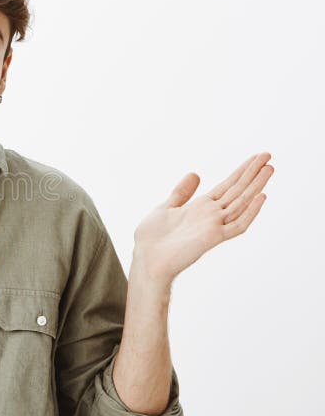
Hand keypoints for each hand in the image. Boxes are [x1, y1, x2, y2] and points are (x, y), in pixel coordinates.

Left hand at [132, 152, 273, 284]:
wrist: (146, 259)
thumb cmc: (152, 238)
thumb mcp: (166, 207)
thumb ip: (181, 193)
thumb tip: (195, 174)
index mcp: (200, 207)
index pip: (226, 186)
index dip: (241, 172)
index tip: (255, 158)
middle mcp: (211, 215)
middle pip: (236, 190)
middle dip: (252, 173)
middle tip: (268, 155)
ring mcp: (214, 226)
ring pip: (241, 202)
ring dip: (255, 185)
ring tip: (269, 168)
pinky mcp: (213, 237)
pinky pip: (237, 225)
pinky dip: (249, 212)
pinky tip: (260, 197)